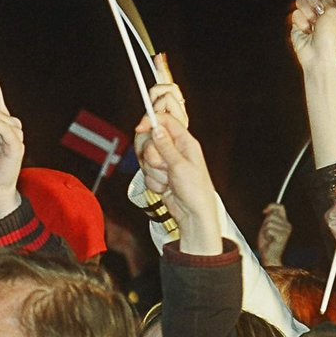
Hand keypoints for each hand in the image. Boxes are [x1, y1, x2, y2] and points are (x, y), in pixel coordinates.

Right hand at [134, 113, 220, 254]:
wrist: (193, 215)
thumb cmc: (195, 190)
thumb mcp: (180, 166)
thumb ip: (166, 146)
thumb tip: (156, 127)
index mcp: (185, 142)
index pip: (165, 121)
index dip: (151, 122)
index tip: (139, 128)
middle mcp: (175, 149)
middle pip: (150, 139)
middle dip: (152, 154)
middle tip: (162, 166)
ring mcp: (166, 162)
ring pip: (146, 157)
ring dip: (154, 171)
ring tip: (168, 180)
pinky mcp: (158, 174)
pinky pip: (146, 172)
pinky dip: (153, 182)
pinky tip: (165, 188)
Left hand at [257, 203, 291, 265]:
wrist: (269, 256)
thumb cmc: (267, 243)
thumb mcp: (267, 227)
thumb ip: (269, 218)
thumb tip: (268, 209)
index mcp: (285, 222)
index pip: (280, 207)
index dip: (271, 206)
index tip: (264, 211)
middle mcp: (288, 225)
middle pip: (272, 215)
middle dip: (265, 223)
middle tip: (267, 233)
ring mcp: (286, 231)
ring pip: (269, 223)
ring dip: (265, 231)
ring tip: (268, 237)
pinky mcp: (282, 236)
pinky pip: (269, 230)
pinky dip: (266, 235)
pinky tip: (269, 241)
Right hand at [289, 0, 335, 70]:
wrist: (319, 54)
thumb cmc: (330, 37)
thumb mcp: (335, 11)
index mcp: (334, 8)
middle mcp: (321, 12)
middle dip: (313, 0)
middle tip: (318, 10)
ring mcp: (309, 18)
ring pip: (301, 2)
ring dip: (307, 13)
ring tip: (313, 25)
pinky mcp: (298, 24)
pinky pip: (295, 14)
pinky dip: (300, 22)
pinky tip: (307, 31)